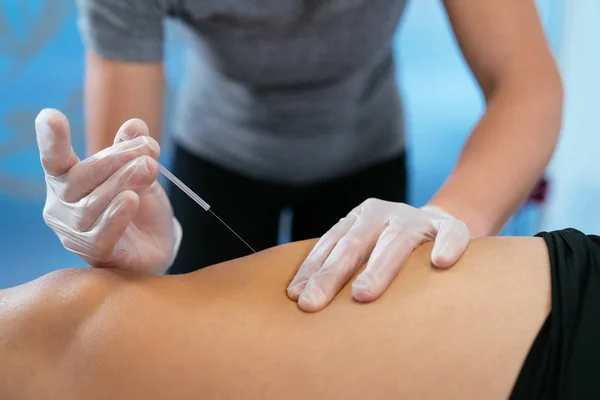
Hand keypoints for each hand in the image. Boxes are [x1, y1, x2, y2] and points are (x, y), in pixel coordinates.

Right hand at [35, 109, 180, 273]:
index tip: (50, 116)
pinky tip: (131, 200)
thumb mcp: (139, 170)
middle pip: (80, 178)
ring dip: (122, 182)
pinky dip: (116, 216)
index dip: (52, 140)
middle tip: (149, 147)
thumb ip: (133, 150)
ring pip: (92, 205)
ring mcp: (75, 233)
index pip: (54, 159)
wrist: (156, 243)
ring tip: (149, 167)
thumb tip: (136, 126)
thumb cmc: (138, 204)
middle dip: (116, 159)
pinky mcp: (95, 254)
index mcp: (66, 179)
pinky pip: (102, 235)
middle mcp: (62, 206)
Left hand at [287, 198, 470, 311]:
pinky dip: (447, 246)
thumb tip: (299, 297)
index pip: (331, 244)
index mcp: (360, 218)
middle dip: (331, 275)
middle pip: (355, 244)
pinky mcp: (451, 227)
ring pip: (397, 241)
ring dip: (378, 267)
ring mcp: (418, 220)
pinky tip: (441, 262)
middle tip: (313, 303)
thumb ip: (340, 262)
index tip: (296, 297)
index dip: (312, 269)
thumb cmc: (390, 247)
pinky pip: (452, 234)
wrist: (439, 225)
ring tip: (362, 294)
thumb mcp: (365, 245)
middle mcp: (385, 214)